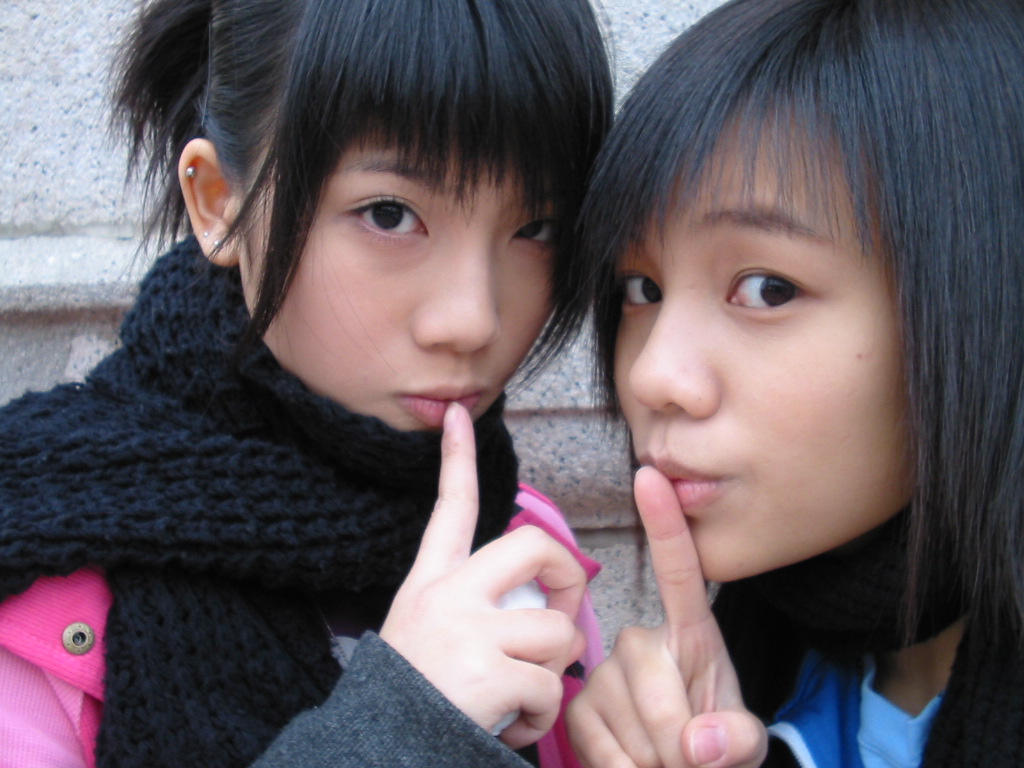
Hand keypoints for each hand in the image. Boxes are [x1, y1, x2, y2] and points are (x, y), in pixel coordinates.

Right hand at [380, 403, 586, 747]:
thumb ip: (481, 611)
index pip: (449, 507)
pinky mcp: (485, 673)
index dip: (456, 457)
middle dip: (567, 576)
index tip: (458, 413)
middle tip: (563, 613)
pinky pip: (551, 687)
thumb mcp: (426, 636)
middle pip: (532, 546)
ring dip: (551, 673)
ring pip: (555, 631)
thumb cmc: (412, 696)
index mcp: (431, 583)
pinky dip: (542, 716)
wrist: (378, 749)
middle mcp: (448, 596)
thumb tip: (554, 617)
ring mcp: (467, 631)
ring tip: (519, 697)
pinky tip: (510, 724)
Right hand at [567, 467, 766, 767]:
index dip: (664, 524)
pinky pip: (595, 741)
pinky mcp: (577, 704)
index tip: (650, 476)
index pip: (679, 572)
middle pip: (653, 685)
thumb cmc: (715, 749)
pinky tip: (635, 767)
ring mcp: (603, 670)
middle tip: (690, 762)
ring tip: (665, 764)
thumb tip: (698, 745)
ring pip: (625, 718)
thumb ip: (736, 740)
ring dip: (651, 761)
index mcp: (690, 634)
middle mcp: (640, 641)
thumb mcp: (741, 744)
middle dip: (677, 740)